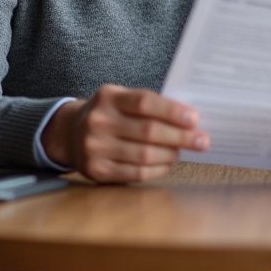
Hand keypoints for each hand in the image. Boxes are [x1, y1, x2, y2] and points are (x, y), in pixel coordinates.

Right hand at [41, 84, 209, 182]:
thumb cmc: (107, 114)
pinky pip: (136, 173)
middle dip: (181, 137)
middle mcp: (99, 121)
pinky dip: (158, 169)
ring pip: (145, 155)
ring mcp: (96, 147)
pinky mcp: (97, 170)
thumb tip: (188, 120)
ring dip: (171, 154)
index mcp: (108, 97)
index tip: (194, 119)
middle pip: (149, 131)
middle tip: (202, 141)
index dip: (172, 111)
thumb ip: (147, 105)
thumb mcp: (120, 99)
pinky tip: (167, 163)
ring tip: (182, 151)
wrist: (68, 133)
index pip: (145, 102)